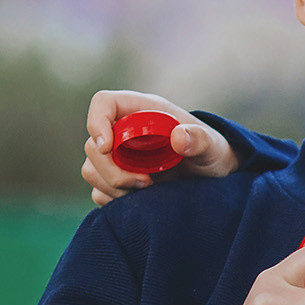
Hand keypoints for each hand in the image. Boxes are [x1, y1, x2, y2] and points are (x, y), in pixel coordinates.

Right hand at [82, 90, 240, 206]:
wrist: (213, 177)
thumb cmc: (212, 154)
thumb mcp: (212, 147)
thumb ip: (199, 139)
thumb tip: (177, 137)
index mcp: (142, 111)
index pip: (103, 104)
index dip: (97, 122)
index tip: (108, 148)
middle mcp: (125, 132)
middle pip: (93, 145)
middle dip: (113, 169)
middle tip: (146, 183)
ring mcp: (118, 157)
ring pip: (91, 169)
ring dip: (113, 186)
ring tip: (147, 191)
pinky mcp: (118, 180)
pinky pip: (99, 191)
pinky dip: (114, 199)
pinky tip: (140, 200)